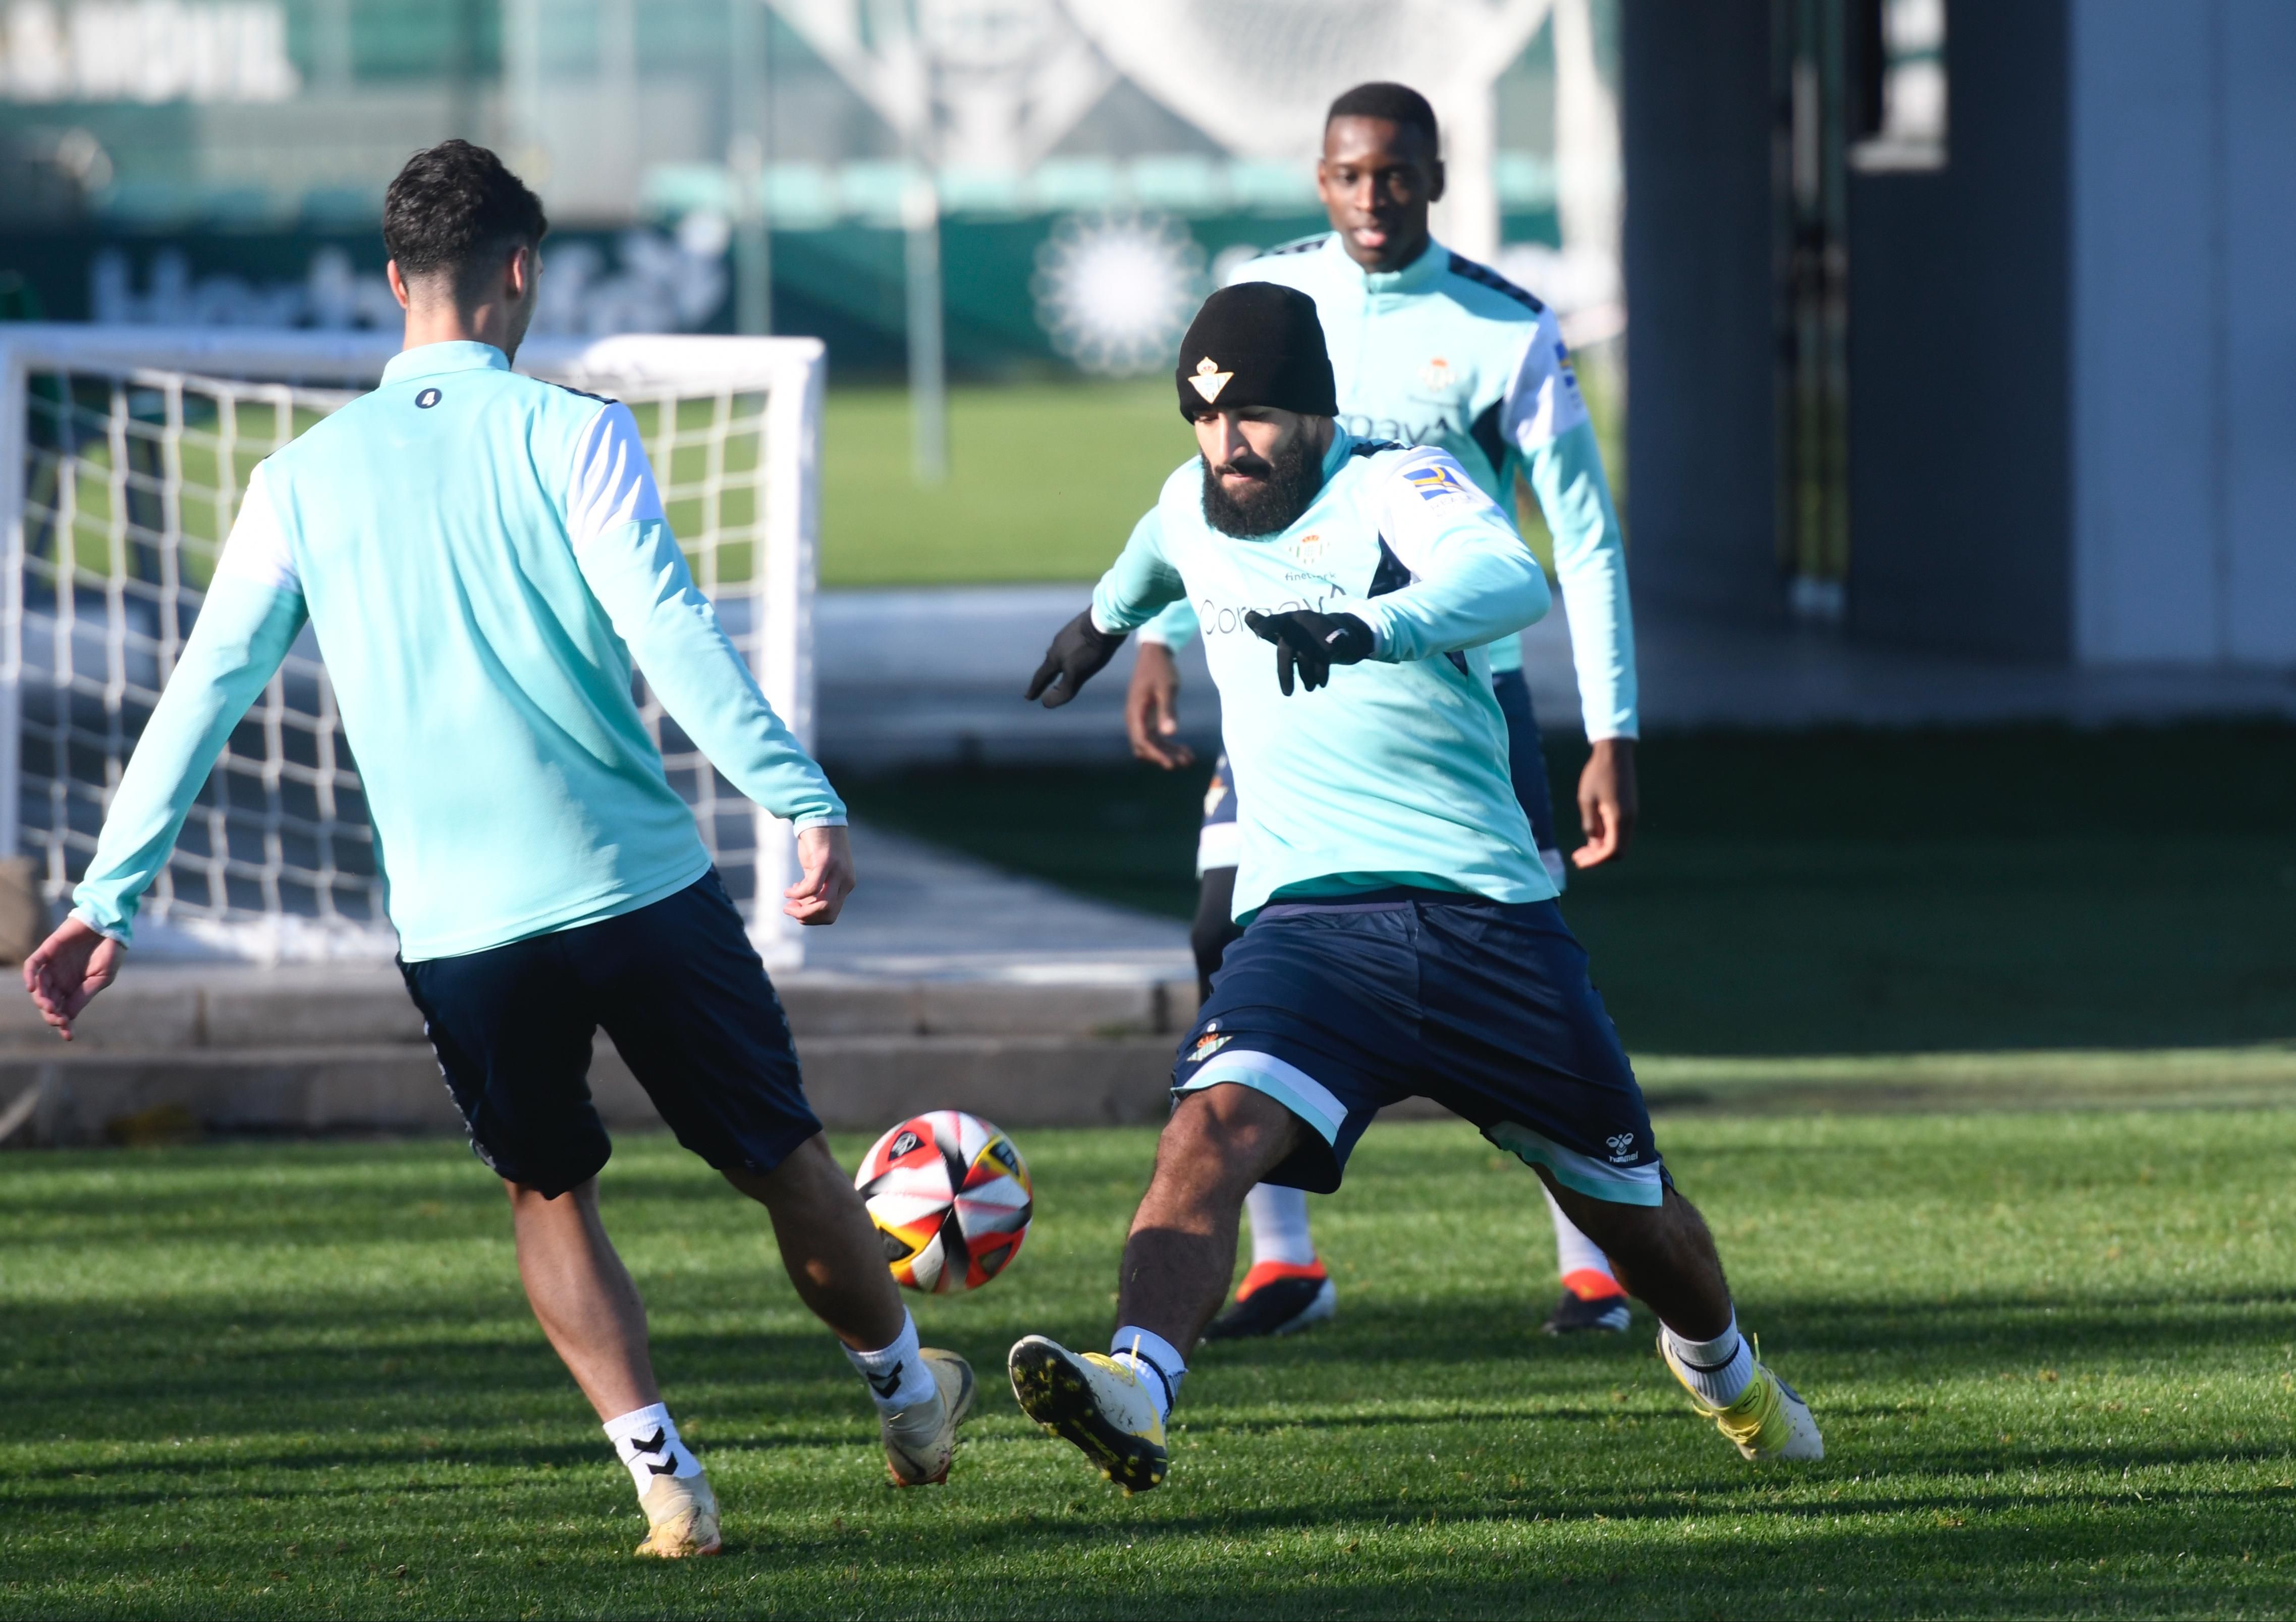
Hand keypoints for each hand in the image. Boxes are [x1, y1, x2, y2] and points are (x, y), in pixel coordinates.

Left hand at [22, 915, 123, 1041]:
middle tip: (58, 1017)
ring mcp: (52, 966)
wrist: (111, 924)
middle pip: (48, 1002)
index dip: (64, 1023)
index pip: (64, 1010)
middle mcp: (60, 979)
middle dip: (51, 1013)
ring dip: (41, 999)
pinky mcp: (47, 951)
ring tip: (49, 1006)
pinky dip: (29, 976)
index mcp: (74, 988)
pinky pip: (32, 965)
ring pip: (38, 987)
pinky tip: (32, 987)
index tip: (68, 1035)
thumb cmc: (111, 951)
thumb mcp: (102, 978)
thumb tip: (68, 1017)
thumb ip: (83, 995)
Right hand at [784, 824, 855, 924]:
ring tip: (787, 904)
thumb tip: (803, 904)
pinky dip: (797, 894)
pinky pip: (811, 888)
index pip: (831, 914)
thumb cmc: (817, 845)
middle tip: (789, 909)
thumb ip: (816, 888)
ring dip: (802, 911)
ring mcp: (838, 872)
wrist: (820, 818)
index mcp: (846, 885)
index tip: (797, 909)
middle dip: (806, 917)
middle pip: (828, 914)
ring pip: (823, 906)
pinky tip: (788, 891)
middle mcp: (846, 881)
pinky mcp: (826, 863)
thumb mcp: (818, 871)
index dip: (812, 918)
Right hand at [1025, 609, 1126, 707]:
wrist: (1104, 621)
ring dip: (1059, 661)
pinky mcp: (1080, 627)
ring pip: (1060, 651)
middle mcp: (1057, 645)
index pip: (1041, 677)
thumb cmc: (1090, 651)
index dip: (1035, 689)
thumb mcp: (1076, 675)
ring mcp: (1067, 634)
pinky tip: (1078, 649)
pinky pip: (1072, 642)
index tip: (1028, 698)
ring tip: (1061, 665)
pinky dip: (1070, 651)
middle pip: (1050, 664)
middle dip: (1046, 676)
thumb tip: (1046, 703)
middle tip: (1042, 683)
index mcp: (1054, 658)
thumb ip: (1063, 690)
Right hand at [1125, 640, 1194, 768]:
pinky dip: (1169, 745)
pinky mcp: (1149, 719)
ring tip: (1189, 759)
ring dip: (1168, 753)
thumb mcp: (1166, 688)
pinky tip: (1185, 749)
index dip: (1156, 755)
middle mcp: (1135, 719)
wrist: (1155, 655)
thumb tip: (1170, 733)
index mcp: (1135, 712)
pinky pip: (1157, 738)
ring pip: (1153, 744)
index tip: (1171, 764)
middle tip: (1185, 762)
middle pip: (1145, 747)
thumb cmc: (1160, 669)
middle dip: (1164, 756)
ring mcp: (1142, 720)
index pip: (1142, 741)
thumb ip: (1168, 710)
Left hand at [1244, 609, 1373, 695]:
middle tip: (1287, 694)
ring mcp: (1317, 628)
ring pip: (1305, 659)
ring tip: (1309, 688)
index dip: (1267, 626)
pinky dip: (1321, 675)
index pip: (1273, 622)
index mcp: (1286, 620)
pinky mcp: (1333, 638)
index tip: (1259, 632)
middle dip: (1286, 675)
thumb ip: (1267, 626)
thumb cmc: (1302, 633)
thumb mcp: (1284, 629)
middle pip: (1286, 650)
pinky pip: (1324, 662)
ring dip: (1306, 677)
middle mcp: (1301, 621)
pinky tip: (1321, 683)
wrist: (1337, 629)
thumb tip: (1247, 616)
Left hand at [1573, 737, 1637, 868]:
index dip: (1596, 860)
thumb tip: (1594, 845)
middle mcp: (1629, 820)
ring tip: (1581, 851)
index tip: (1579, 862)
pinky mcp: (1628, 810)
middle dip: (1598, 858)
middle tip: (1578, 858)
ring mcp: (1631, 815)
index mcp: (1619, 818)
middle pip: (1618, 851)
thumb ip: (1590, 825)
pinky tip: (1591, 837)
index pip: (1611, 851)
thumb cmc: (1597, 774)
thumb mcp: (1586, 801)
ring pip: (1619, 842)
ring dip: (1601, 849)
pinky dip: (1606, 839)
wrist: (1614, 753)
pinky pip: (1619, 832)